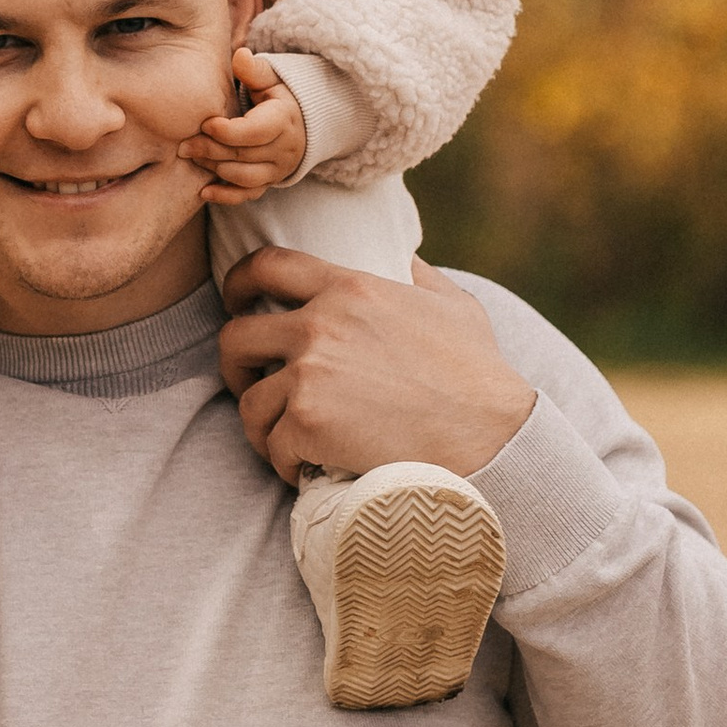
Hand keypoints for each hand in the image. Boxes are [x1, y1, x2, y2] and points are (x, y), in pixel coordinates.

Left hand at [181, 48, 309, 200]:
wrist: (301, 124)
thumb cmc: (276, 96)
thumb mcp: (270, 79)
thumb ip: (254, 70)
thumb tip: (240, 55)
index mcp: (283, 120)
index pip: (255, 132)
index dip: (227, 131)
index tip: (205, 124)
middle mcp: (284, 148)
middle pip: (243, 156)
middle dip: (210, 150)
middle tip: (183, 144)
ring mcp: (277, 169)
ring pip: (243, 177)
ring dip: (214, 169)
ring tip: (191, 156)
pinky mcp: (269, 183)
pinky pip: (248, 196)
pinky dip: (226, 196)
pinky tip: (203, 192)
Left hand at [216, 250, 536, 486]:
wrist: (490, 438)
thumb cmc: (479, 376)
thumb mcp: (454, 306)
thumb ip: (416, 275)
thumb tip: (401, 257)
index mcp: (351, 287)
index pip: (266, 266)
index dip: (238, 283)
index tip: (236, 302)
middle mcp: (321, 325)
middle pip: (235, 337)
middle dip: (235, 365)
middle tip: (251, 384)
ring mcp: (309, 375)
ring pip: (248, 402)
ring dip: (263, 426)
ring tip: (287, 441)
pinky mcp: (307, 424)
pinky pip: (272, 446)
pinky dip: (285, 463)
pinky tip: (307, 469)